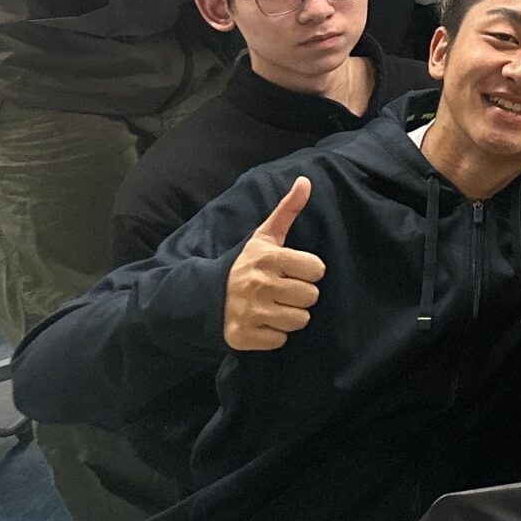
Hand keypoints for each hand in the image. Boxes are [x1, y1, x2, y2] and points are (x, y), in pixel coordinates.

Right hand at [223, 177, 324, 351]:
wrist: (203, 296)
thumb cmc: (244, 265)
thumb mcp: (264, 236)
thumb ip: (287, 210)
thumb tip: (306, 180)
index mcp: (268, 259)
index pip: (317, 269)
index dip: (309, 272)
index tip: (294, 271)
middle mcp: (259, 285)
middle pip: (311, 297)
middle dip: (301, 295)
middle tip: (282, 291)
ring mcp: (249, 312)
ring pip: (299, 320)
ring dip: (290, 316)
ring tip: (273, 306)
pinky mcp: (242, 337)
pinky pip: (280, 340)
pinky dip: (274, 335)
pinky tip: (261, 323)